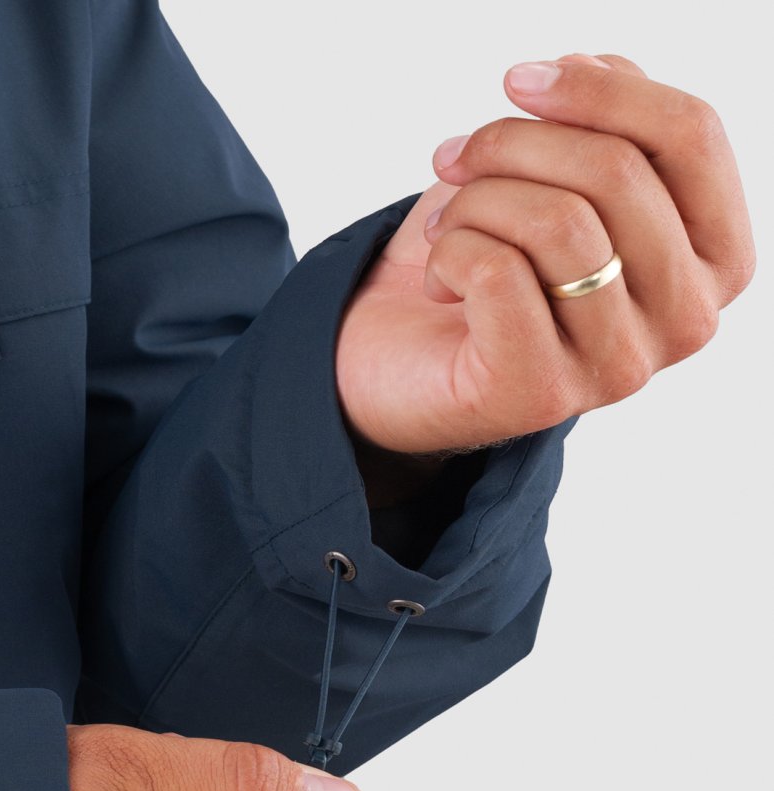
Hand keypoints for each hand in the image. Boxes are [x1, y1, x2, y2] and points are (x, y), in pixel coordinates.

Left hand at [335, 53, 755, 456]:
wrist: (402, 365)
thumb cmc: (490, 262)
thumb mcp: (554, 174)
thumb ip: (602, 119)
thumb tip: (592, 67)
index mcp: (715, 256)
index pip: (691, 135)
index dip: (599, 89)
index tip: (518, 81)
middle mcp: (686, 319)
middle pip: (617, 172)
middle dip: (514, 143)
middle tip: (454, 158)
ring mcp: (619, 367)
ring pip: (559, 222)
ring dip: (476, 200)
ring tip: (444, 224)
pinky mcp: (540, 395)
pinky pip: (498, 274)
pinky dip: (449, 252)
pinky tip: (439, 277)